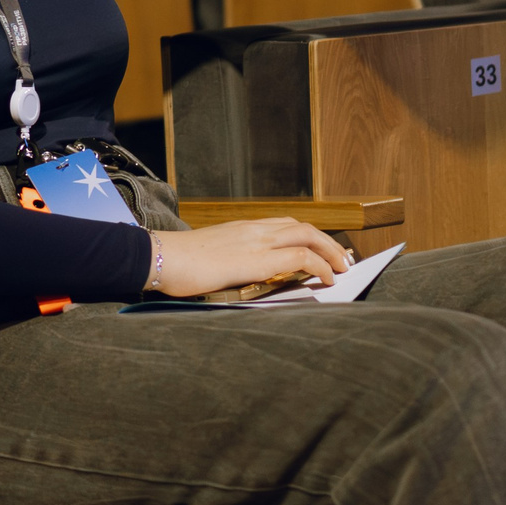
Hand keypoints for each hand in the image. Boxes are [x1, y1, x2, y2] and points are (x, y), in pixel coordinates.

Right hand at [147, 218, 352, 297]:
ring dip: (330, 252)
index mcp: (243, 228)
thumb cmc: (179, 261)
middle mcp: (254, 229)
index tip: (324, 250)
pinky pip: (299, 258)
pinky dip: (319, 266)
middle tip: (343, 260)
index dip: (310, 237)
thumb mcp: (211, 255)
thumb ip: (231, 259)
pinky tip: (326, 279)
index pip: (286, 225)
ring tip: (342, 268)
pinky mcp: (256, 260)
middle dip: (328, 243)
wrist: (163, 257)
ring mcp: (256, 241)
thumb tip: (241, 272)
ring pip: (307, 237)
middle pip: (303, 227)